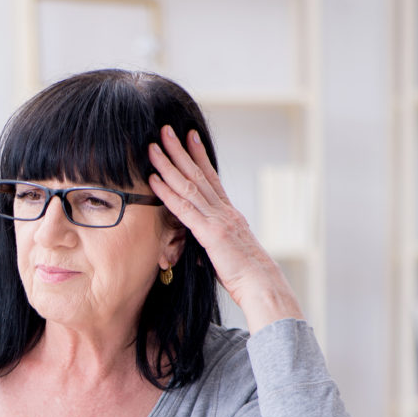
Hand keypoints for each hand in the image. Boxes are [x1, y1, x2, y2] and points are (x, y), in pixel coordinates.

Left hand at [147, 125, 303, 333]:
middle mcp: (224, 210)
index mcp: (229, 213)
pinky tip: (154, 180)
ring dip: (169, 164)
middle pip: (198, 174)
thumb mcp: (228, 251)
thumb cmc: (247, 275)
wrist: (263, 286)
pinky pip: (184, 209)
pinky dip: (167, 193)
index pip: (212, 178)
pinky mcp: (211, 233)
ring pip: (189, 185)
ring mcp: (218, 219)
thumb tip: (204, 241)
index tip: (190, 138)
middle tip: (166, 130)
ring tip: (154, 146)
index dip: (199, 157)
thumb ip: (215, 240)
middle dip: (180, 151)